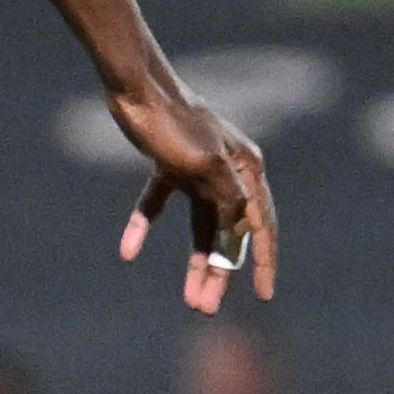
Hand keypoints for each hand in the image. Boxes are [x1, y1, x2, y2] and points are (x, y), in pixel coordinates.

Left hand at [107, 72, 280, 312]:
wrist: (136, 86)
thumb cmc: (173, 123)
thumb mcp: (205, 165)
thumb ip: (227, 200)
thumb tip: (240, 235)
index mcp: (246, 170)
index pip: (261, 225)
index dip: (264, 262)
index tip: (264, 296)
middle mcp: (228, 171)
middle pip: (228, 232)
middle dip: (219, 271)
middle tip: (205, 306)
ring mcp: (197, 169)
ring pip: (200, 225)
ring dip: (194, 261)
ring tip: (189, 299)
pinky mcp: (167, 165)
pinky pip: (160, 204)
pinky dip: (145, 226)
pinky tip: (129, 251)